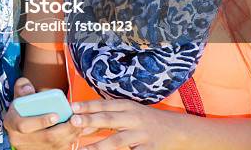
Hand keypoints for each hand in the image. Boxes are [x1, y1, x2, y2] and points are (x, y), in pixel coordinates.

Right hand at [4, 78, 81, 149]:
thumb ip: (23, 88)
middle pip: (44, 138)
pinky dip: (69, 140)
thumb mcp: (20, 94)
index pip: (24, 125)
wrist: (21, 121)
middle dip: (63, 129)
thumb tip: (29, 89)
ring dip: (69, 135)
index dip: (40, 121)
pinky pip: (58, 149)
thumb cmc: (23, 106)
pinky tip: (76, 131)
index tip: (56, 115)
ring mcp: (30, 148)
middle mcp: (19, 139)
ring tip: (79, 123)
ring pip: (54, 145)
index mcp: (11, 123)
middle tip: (74, 119)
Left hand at [69, 99, 183, 149]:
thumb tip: (82, 123)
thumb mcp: (129, 112)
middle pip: (109, 119)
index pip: (104, 105)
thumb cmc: (145, 119)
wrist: (177, 129)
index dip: (88, 105)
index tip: (72, 107)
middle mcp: (133, 118)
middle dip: (91, 120)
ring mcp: (141, 135)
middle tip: (74, 122)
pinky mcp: (149, 149)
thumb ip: (107, 116)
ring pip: (117, 141)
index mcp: (127, 106)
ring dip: (98, 146)